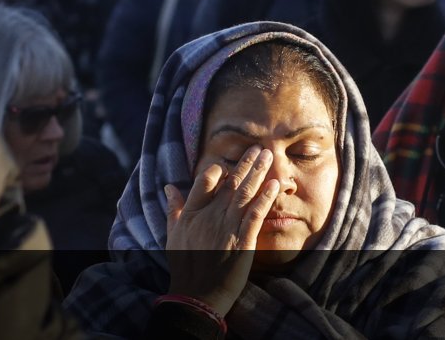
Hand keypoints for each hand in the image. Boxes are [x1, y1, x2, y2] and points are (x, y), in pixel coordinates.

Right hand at [164, 146, 280, 316]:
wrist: (198, 296)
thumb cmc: (185, 266)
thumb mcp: (172, 235)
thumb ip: (174, 209)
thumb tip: (169, 186)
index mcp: (193, 213)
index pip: (205, 180)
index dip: (218, 170)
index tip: (228, 165)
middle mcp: (211, 216)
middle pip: (231, 182)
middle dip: (246, 163)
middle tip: (259, 148)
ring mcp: (228, 227)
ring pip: (245, 193)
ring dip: (258, 173)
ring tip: (269, 156)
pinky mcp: (244, 241)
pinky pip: (256, 214)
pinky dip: (265, 198)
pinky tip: (275, 185)